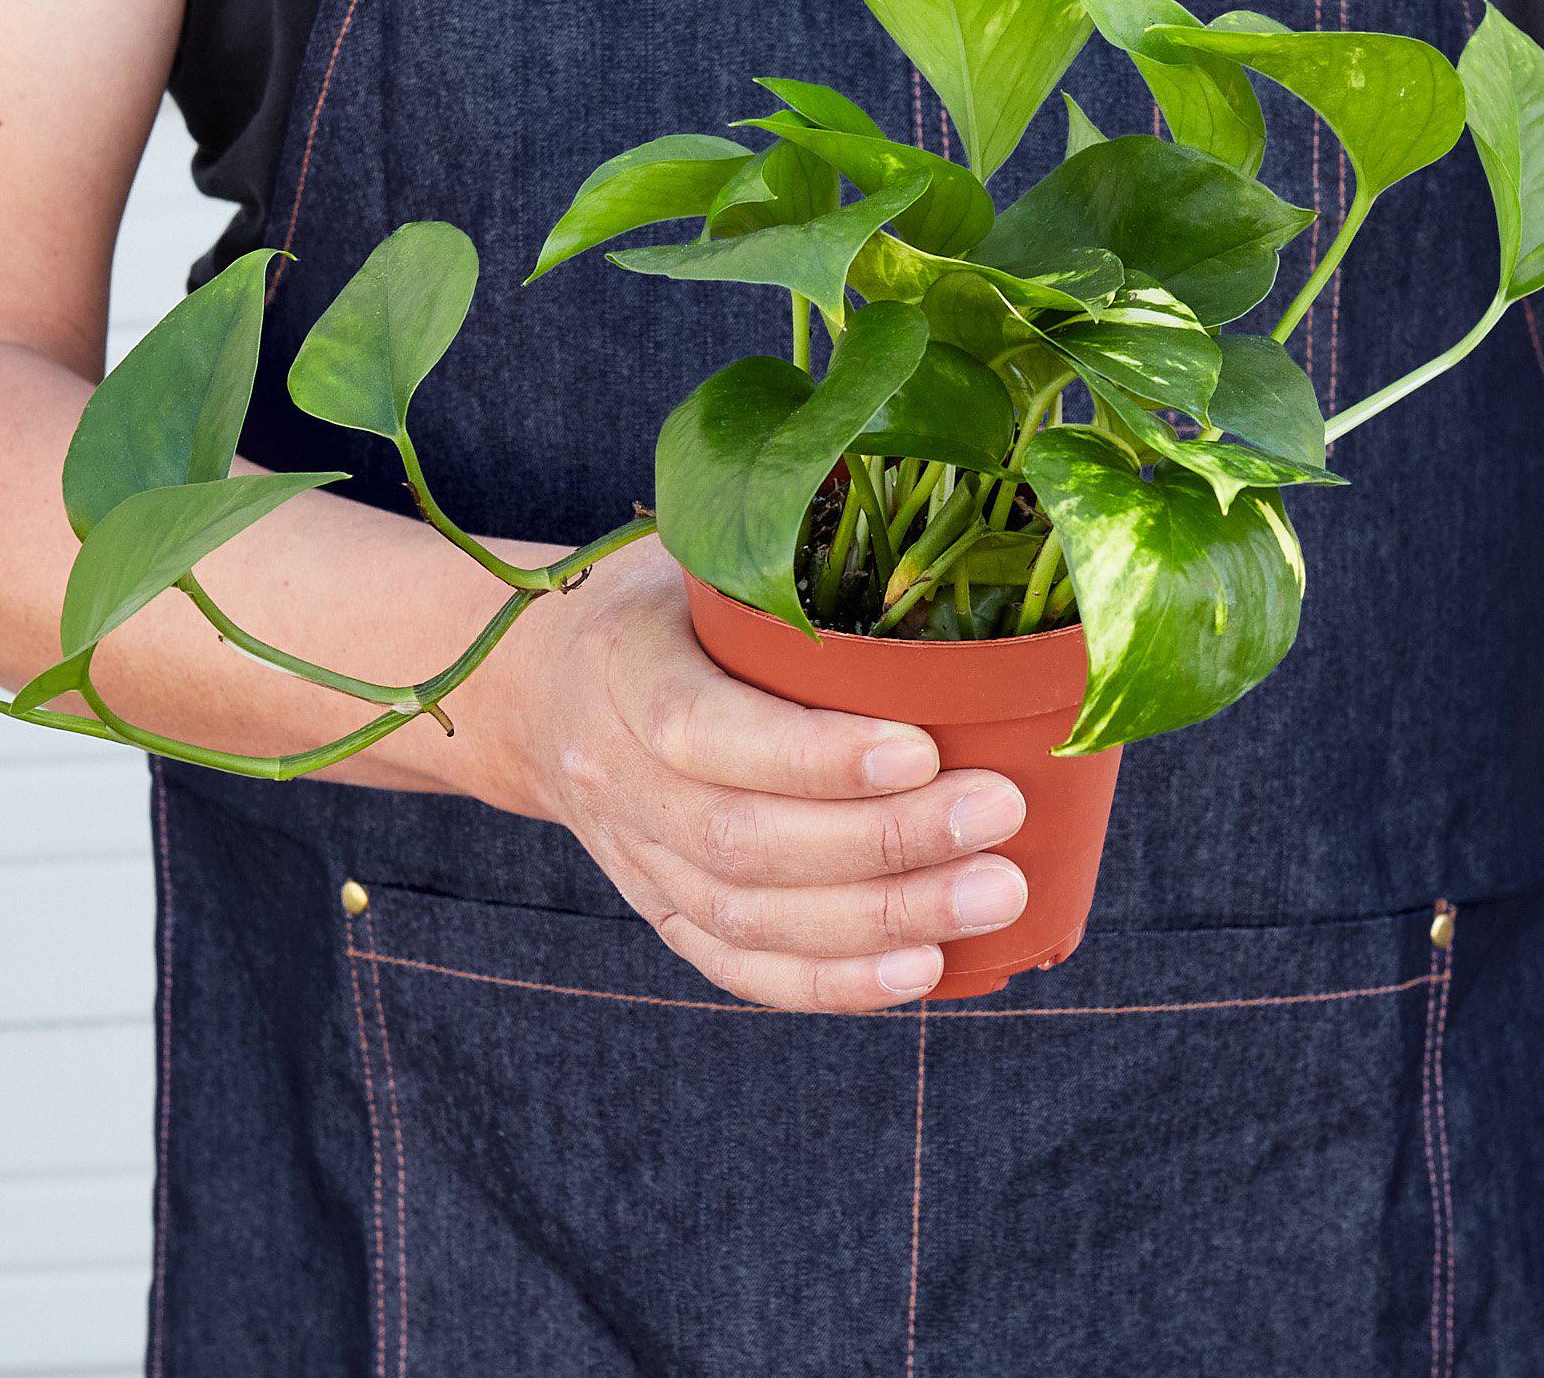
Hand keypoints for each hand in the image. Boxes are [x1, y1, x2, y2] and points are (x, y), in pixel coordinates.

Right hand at [482, 537, 1027, 1011]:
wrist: (544, 690)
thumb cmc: (664, 607)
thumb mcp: (699, 560)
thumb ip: (784, 575)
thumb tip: (938, 576)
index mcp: (623, 669)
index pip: (704, 729)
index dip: (812, 755)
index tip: (923, 750)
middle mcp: (616, 775)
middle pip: (743, 839)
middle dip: (884, 841)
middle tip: (999, 815)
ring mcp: (634, 856)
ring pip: (750, 914)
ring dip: (881, 918)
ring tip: (995, 891)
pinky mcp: (660, 910)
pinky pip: (739, 966)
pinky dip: (832, 982)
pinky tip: (922, 969)